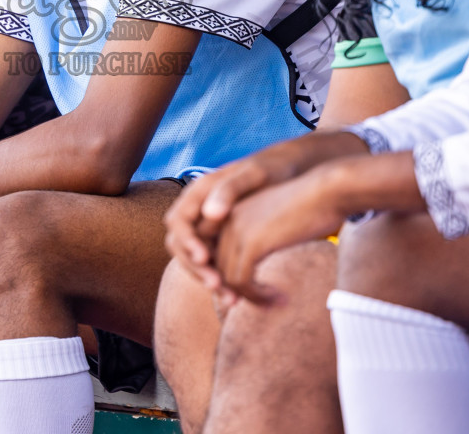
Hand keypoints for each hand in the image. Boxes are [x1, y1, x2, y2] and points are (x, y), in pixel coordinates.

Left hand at [164, 134, 366, 290]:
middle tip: (262, 303)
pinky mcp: (251, 242)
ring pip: (227, 278)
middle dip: (235, 291)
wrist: (327, 191)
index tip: (248, 291)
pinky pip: (242, 281)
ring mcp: (235, 229)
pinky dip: (258, 296)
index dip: (225, 275)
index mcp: (225, 210)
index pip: (210, 251)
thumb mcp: (269, 222)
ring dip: (250, 297)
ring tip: (274, 302)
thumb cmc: (305, 207)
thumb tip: (244, 271)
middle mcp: (223, 218)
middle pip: (214, 267)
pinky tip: (279, 298)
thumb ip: (253, 239)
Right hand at [164, 155, 279, 288]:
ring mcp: (208, 227)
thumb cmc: (272, 169)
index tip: (204, 258)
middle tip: (218, 287)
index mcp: (199, 192)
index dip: (186, 241)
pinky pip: (212, 263)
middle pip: (181, 245)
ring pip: (195, 259)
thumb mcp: (254, 174)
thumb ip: (230, 189)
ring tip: (232, 300)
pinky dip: (222, 280)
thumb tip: (209, 213)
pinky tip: (240, 295)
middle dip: (196, 268)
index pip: (178, 221)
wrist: (290, 172)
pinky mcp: (221, 240)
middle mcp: (198, 211)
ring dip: (209, 280)